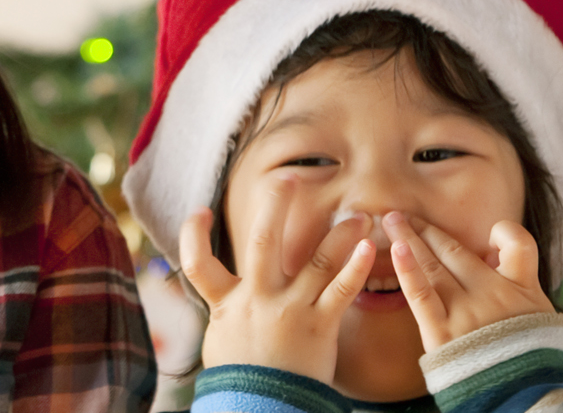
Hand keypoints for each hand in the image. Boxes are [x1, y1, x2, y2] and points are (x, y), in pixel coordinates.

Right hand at [178, 182, 374, 383]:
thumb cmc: (244, 384)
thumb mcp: (225, 344)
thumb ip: (229, 315)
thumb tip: (225, 301)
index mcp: (228, 305)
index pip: (198, 264)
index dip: (193, 235)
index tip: (201, 211)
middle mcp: (257, 300)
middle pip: (262, 243)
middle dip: (276, 206)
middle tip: (288, 178)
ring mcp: (288, 311)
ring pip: (314, 260)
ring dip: (338, 233)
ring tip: (358, 214)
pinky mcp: (318, 326)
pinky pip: (340, 290)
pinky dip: (355, 267)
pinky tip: (368, 248)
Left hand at [385, 212, 553, 350]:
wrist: (523, 397)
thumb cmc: (531, 360)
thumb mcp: (541, 319)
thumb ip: (521, 286)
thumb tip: (495, 258)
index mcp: (521, 288)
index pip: (518, 243)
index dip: (504, 234)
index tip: (491, 236)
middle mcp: (492, 293)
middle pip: (456, 251)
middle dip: (428, 230)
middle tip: (405, 214)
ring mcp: (466, 311)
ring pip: (434, 265)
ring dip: (410, 239)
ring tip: (392, 220)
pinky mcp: (442, 333)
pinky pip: (422, 295)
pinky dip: (408, 270)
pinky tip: (395, 249)